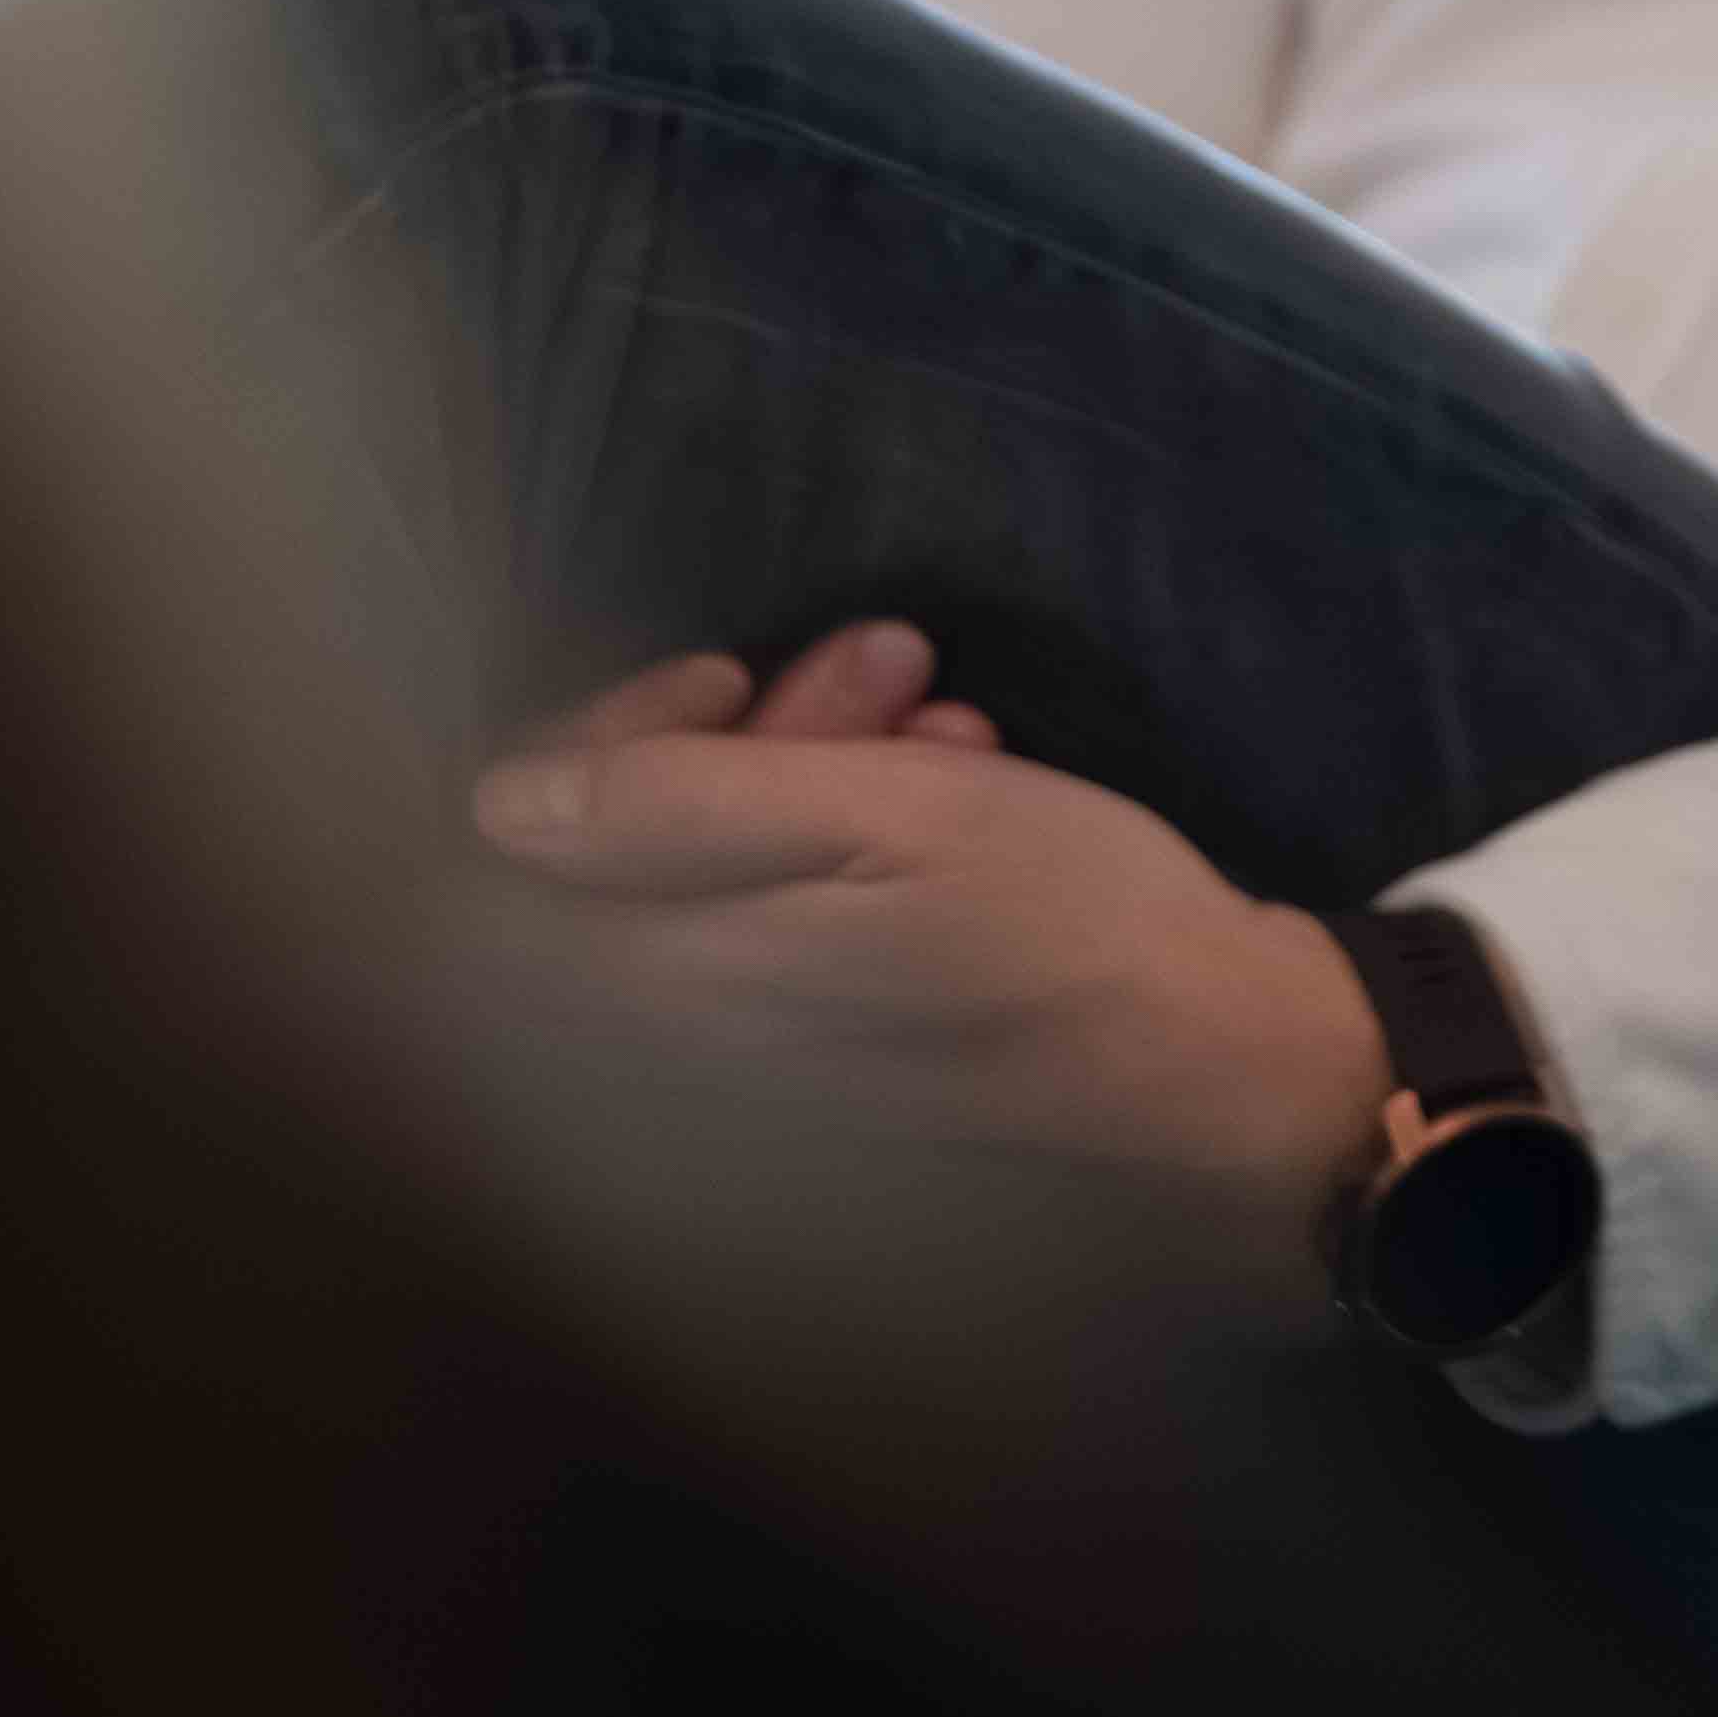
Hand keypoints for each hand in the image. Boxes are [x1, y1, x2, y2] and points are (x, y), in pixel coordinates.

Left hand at [469, 624, 1386, 1300]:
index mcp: (673, 976)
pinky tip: (966, 777)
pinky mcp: (849, 1037)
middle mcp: (695, 1023)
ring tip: (948, 708)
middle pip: (634, 853)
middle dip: (750, 729)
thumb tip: (499, 803)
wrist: (1218, 1059)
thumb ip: (678, 804)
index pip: (524, 852)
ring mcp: (772, 1038)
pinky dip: (866, 832)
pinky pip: (802, 914)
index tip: (722, 674)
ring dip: (826, 761)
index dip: (596, 740)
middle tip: (883, 657)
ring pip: (730, 870)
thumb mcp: (885, 817)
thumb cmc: (1063, 921)